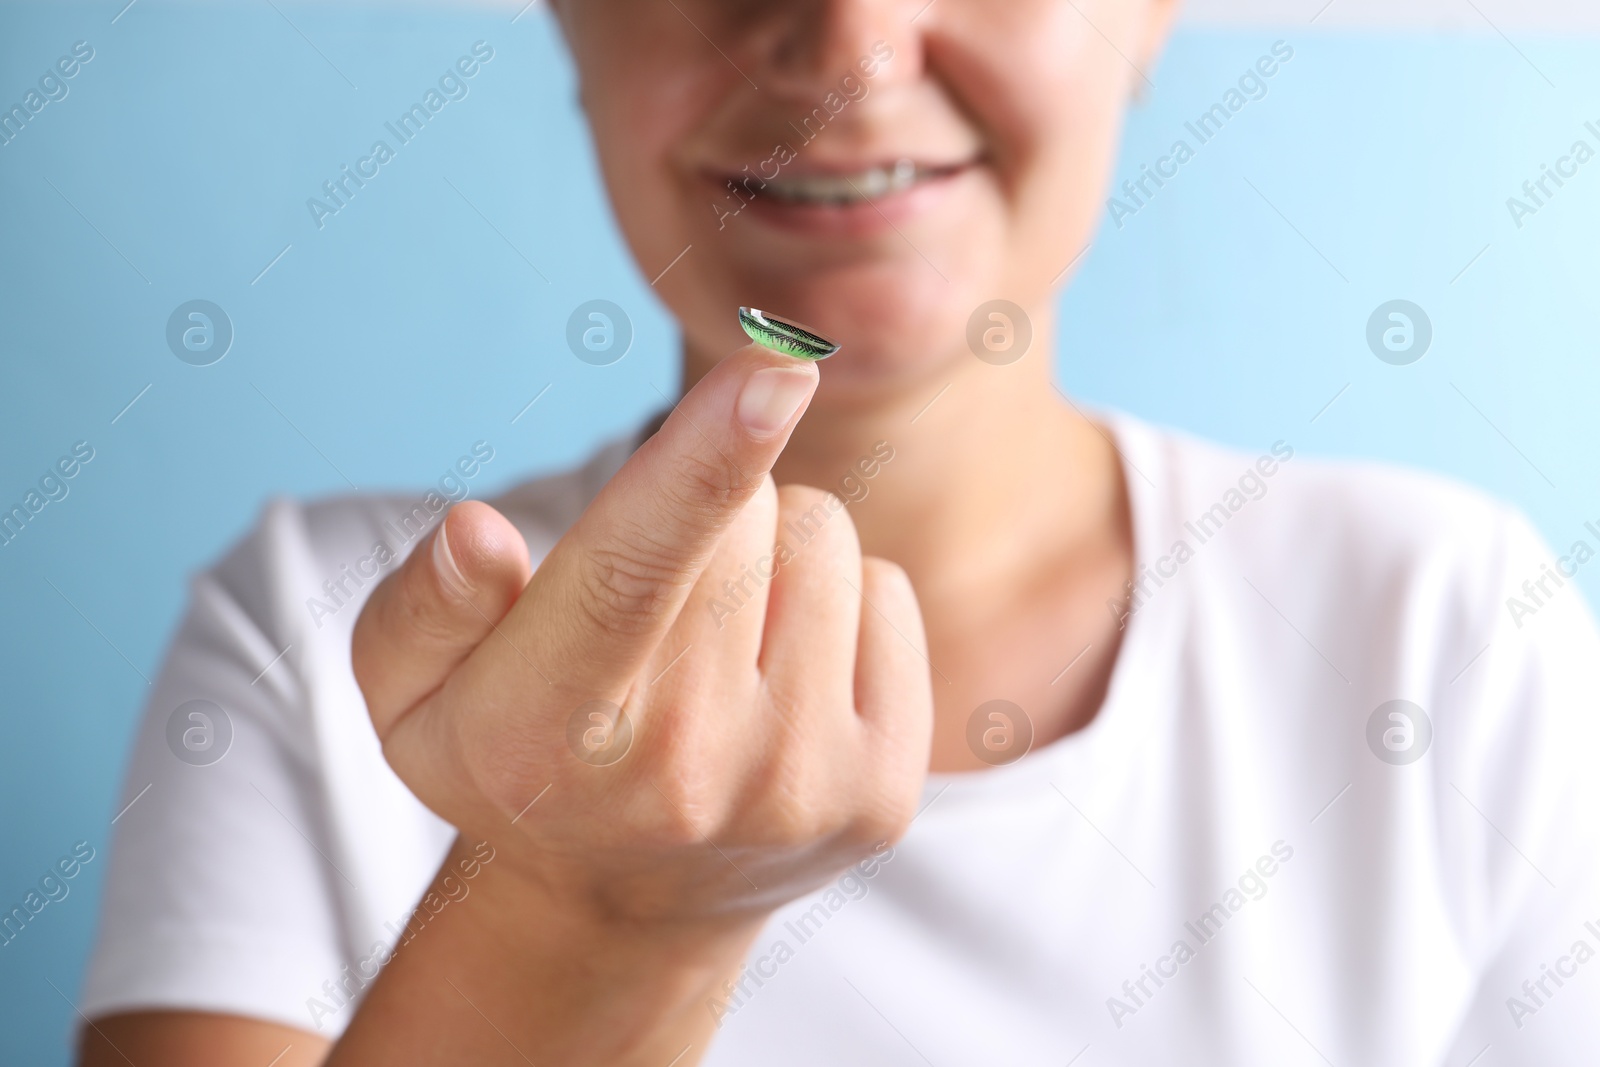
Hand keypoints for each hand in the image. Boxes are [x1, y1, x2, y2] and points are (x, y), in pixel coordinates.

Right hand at [352, 344, 932, 928]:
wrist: (624, 902)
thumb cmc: (512, 752)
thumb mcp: (411, 696)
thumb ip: (423, 610)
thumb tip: (477, 534)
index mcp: (548, 730)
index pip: (629, 576)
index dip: (702, 464)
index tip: (776, 369)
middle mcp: (685, 773)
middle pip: (746, 518)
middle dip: (706, 509)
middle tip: (661, 600)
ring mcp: (797, 791)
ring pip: (824, 541)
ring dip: (773, 553)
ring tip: (722, 634)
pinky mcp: (883, 793)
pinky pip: (889, 595)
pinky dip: (838, 606)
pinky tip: (783, 675)